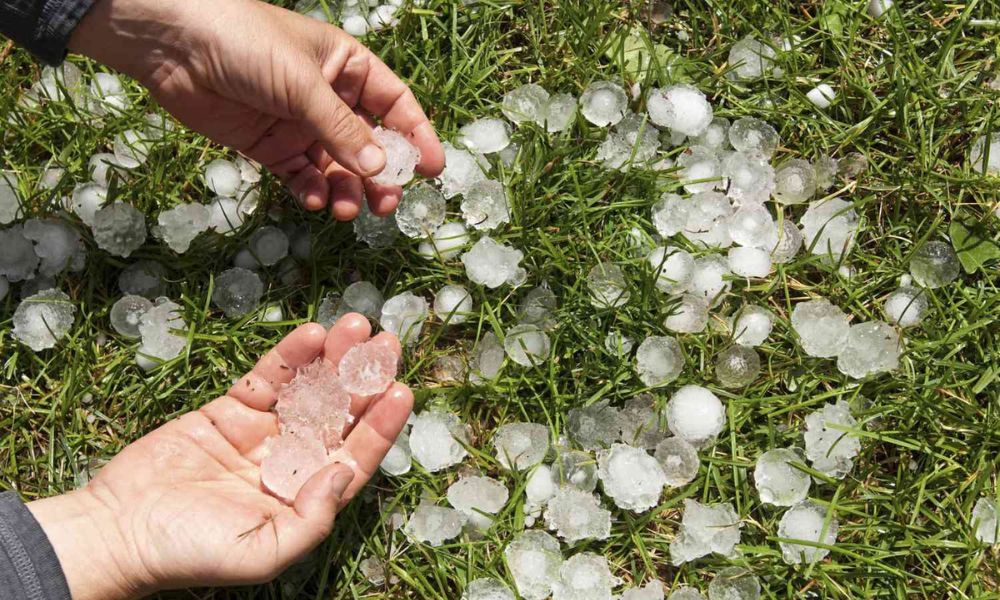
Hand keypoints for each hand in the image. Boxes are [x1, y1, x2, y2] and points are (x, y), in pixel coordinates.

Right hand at [28, 315, 410, 599]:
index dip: (381, 424)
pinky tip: (312, 334)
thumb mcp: (262, 553)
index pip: (355, 455)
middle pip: (338, 413)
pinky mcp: (228, 410)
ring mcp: (260, 433)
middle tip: (387, 344)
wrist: (119, 531)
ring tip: (357, 327)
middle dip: (364, 379)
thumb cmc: (189, 553)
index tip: (402, 390)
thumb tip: (344, 472)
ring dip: (333, 359)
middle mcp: (290, 462)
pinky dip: (289, 356)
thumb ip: (311, 518)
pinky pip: (267, 379)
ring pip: (307, 389)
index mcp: (304, 497)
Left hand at [68, 0, 444, 219]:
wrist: (172, 44)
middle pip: (368, 143)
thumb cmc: (246, 43)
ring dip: (346, 189)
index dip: (416, 136)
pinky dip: (312, 191)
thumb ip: (342, 129)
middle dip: (380, 175)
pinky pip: (301, 176)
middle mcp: (328, 97)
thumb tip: (380, 171)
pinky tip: (316, 200)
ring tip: (348, 210)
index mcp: (347, 66)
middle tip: (387, 203)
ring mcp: (298, 124)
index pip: (395, 104)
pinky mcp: (269, 146)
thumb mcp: (303, 84)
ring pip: (336, 166)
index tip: (432, 170)